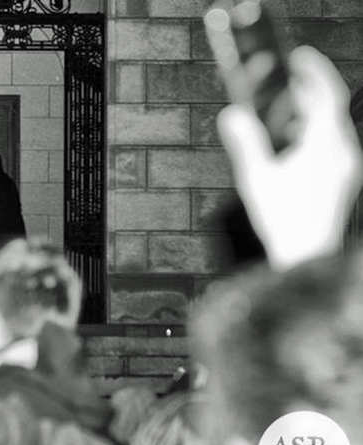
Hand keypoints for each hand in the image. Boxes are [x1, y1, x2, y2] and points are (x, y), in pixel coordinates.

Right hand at [218, 46, 362, 270]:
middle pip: (331, 110)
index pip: (326, 96)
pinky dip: (315, 135)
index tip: (300, 59)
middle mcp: (341, 153)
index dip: (314, 73)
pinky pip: (332, 145)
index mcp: (324, 146)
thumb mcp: (256, 179)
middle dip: (310, 93)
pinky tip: (295, 148)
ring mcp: (344, 167)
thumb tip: (232, 115)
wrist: (306, 254)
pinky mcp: (341, 180)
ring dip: (312, 115)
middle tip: (289, 84)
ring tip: (288, 116)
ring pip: (333, 128)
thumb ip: (245, 144)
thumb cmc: (284, 220)